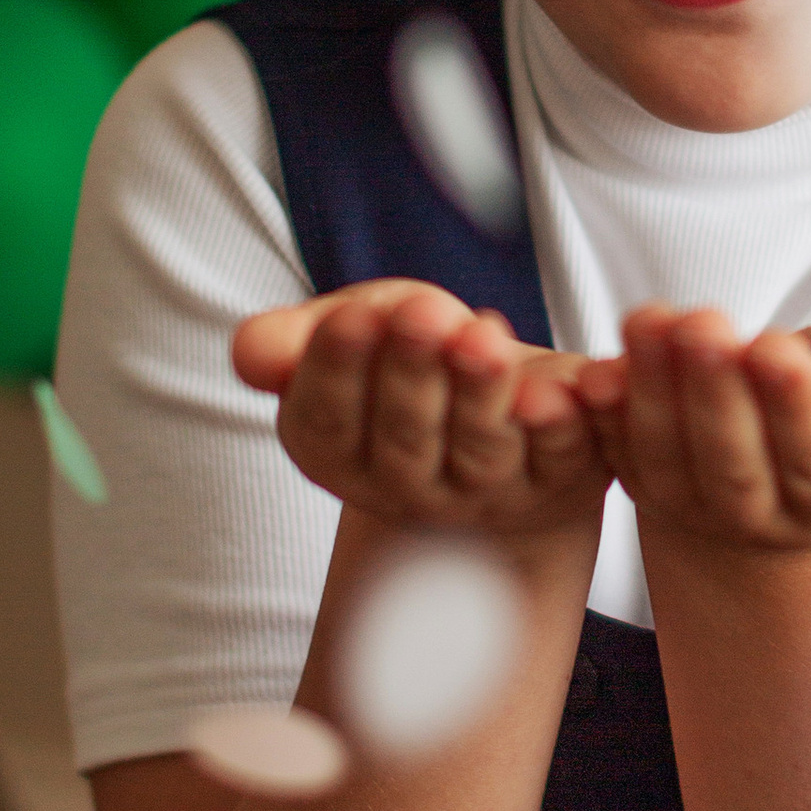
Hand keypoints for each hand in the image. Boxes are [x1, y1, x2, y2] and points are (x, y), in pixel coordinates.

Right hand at [233, 283, 611, 540]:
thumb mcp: (350, 332)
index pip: (327, 422)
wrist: (501, 398)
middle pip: (404, 439)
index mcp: (337, 455)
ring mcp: (486, 494)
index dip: (338, 370)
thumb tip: (250, 353)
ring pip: (480, 451)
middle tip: (423, 316)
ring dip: (480, 394)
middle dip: (412, 374)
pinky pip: (560, 458)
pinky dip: (559, 427)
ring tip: (481, 335)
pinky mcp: (559, 481)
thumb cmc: (410, 355)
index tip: (354, 317)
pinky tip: (557, 389)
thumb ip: (296, 342)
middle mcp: (408, 489)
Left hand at [572, 307, 810, 554]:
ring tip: (650, 321)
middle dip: (716, 391)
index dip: (798, 404)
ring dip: (654, 389)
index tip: (773, 349)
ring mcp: (704, 512)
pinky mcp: (649, 488)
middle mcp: (776, 520)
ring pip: (672, 458)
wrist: (788, 449)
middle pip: (738, 464)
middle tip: (703, 325)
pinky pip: (621, 453)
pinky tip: (595, 371)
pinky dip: (605, 415)